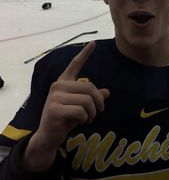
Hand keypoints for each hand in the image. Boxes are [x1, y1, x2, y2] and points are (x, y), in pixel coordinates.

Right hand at [24, 41, 109, 170]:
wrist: (49, 136)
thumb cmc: (65, 119)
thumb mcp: (81, 106)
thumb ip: (92, 97)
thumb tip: (107, 92)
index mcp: (64, 81)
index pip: (75, 64)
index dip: (85, 53)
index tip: (94, 43)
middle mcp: (58, 85)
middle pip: (89, 87)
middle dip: (98, 101)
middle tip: (99, 111)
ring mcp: (55, 96)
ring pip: (87, 100)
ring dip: (92, 113)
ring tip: (89, 119)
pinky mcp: (54, 109)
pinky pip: (81, 111)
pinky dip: (85, 118)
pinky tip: (81, 122)